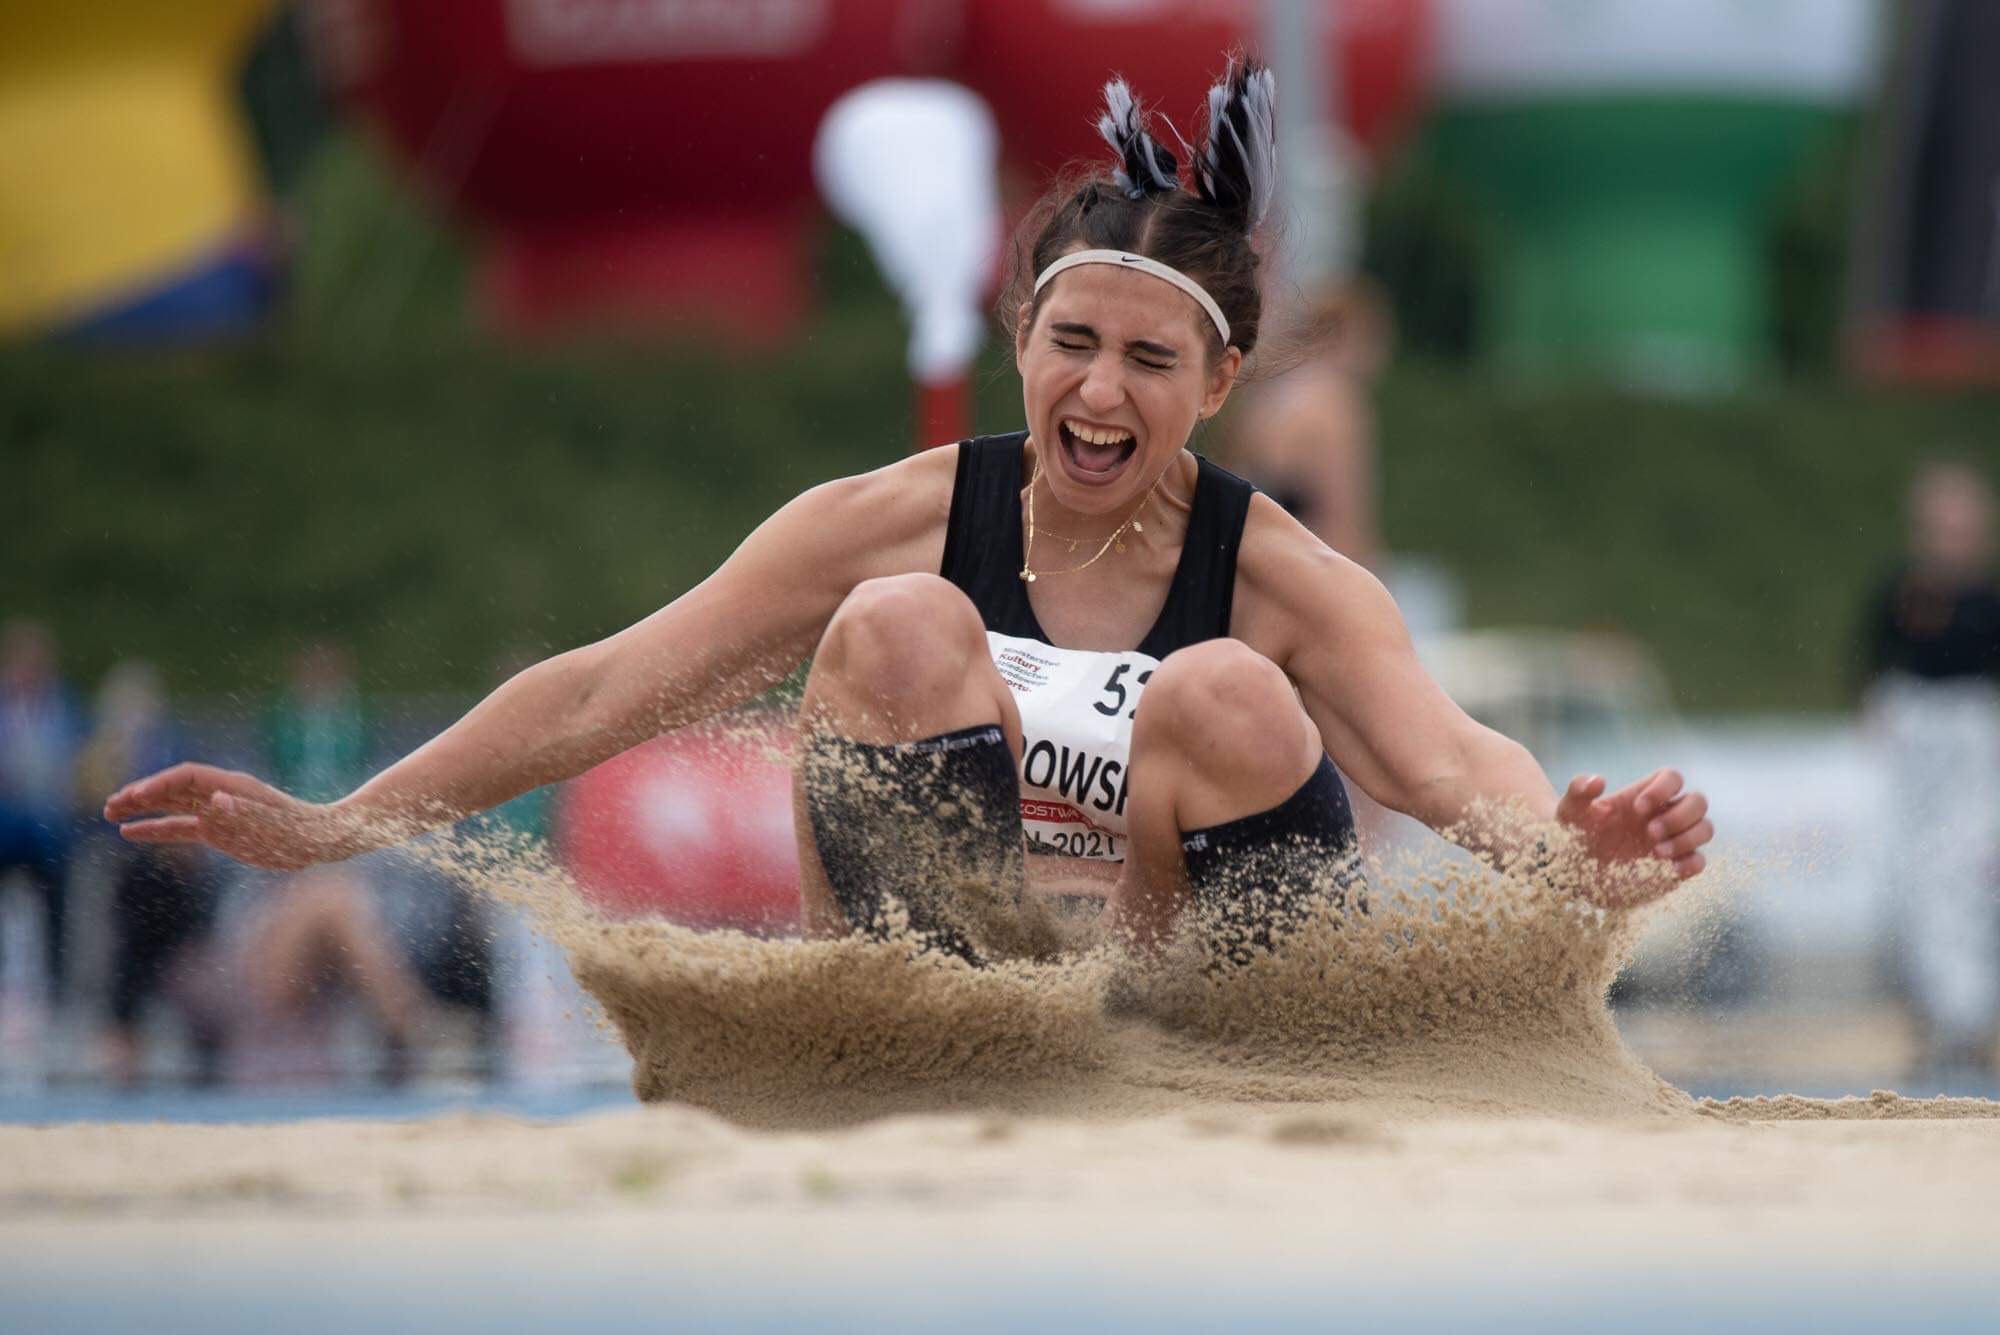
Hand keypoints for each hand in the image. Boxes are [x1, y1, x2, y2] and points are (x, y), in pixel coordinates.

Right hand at [104, 763, 360, 870]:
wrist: (318, 841)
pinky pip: (180, 827)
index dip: (159, 785)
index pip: (186, 778)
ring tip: (109, 813)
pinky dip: (156, 829)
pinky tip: (131, 833)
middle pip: (172, 788)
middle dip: (141, 794)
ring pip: (171, 805)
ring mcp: (218, 812)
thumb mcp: (273, 823)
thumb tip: (215, 800)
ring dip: (141, 808)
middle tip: (110, 805)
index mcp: (232, 786)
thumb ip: (243, 811)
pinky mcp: (219, 831)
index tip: (134, 797)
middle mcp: (220, 795)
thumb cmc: (299, 831)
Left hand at [1555, 768, 1710, 904]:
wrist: (1572, 871)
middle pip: (1698, 801)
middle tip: (1649, 833)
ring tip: (1656, 852)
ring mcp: (1673, 840)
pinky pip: (1699, 861)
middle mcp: (1664, 814)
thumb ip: (1579, 790)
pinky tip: (1668, 868)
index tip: (1637, 808)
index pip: (1672, 778)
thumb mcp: (1570, 810)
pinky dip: (1691, 863)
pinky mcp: (1674, 867)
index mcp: (1644, 795)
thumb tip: (1598, 780)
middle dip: (1679, 816)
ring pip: (1705, 828)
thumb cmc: (1574, 833)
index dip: (1663, 788)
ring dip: (1686, 838)